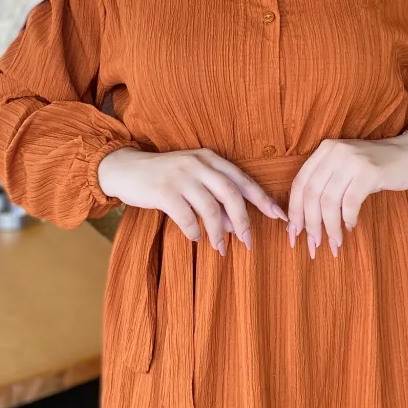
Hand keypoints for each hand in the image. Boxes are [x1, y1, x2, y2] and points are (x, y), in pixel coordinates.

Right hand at [97, 147, 287, 254]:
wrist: (127, 168)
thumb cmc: (165, 177)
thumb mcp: (193, 181)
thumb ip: (215, 199)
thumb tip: (235, 227)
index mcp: (210, 159)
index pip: (243, 180)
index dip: (263, 199)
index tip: (280, 216)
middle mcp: (198, 164)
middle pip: (231, 193)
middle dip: (243, 220)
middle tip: (249, 242)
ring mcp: (180, 176)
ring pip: (210, 207)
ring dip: (218, 232)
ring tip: (220, 248)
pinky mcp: (163, 190)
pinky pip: (186, 216)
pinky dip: (194, 231)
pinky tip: (196, 237)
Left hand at [286, 133, 407, 258]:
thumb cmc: (374, 168)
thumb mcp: (344, 169)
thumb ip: (325, 185)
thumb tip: (302, 222)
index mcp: (324, 151)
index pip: (299, 183)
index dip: (294, 211)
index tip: (294, 234)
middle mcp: (334, 152)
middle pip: (312, 194)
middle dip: (310, 224)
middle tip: (313, 245)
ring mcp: (352, 160)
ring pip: (329, 201)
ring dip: (330, 227)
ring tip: (334, 242)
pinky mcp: (370, 171)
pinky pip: (350, 202)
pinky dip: (348, 218)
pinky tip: (350, 226)